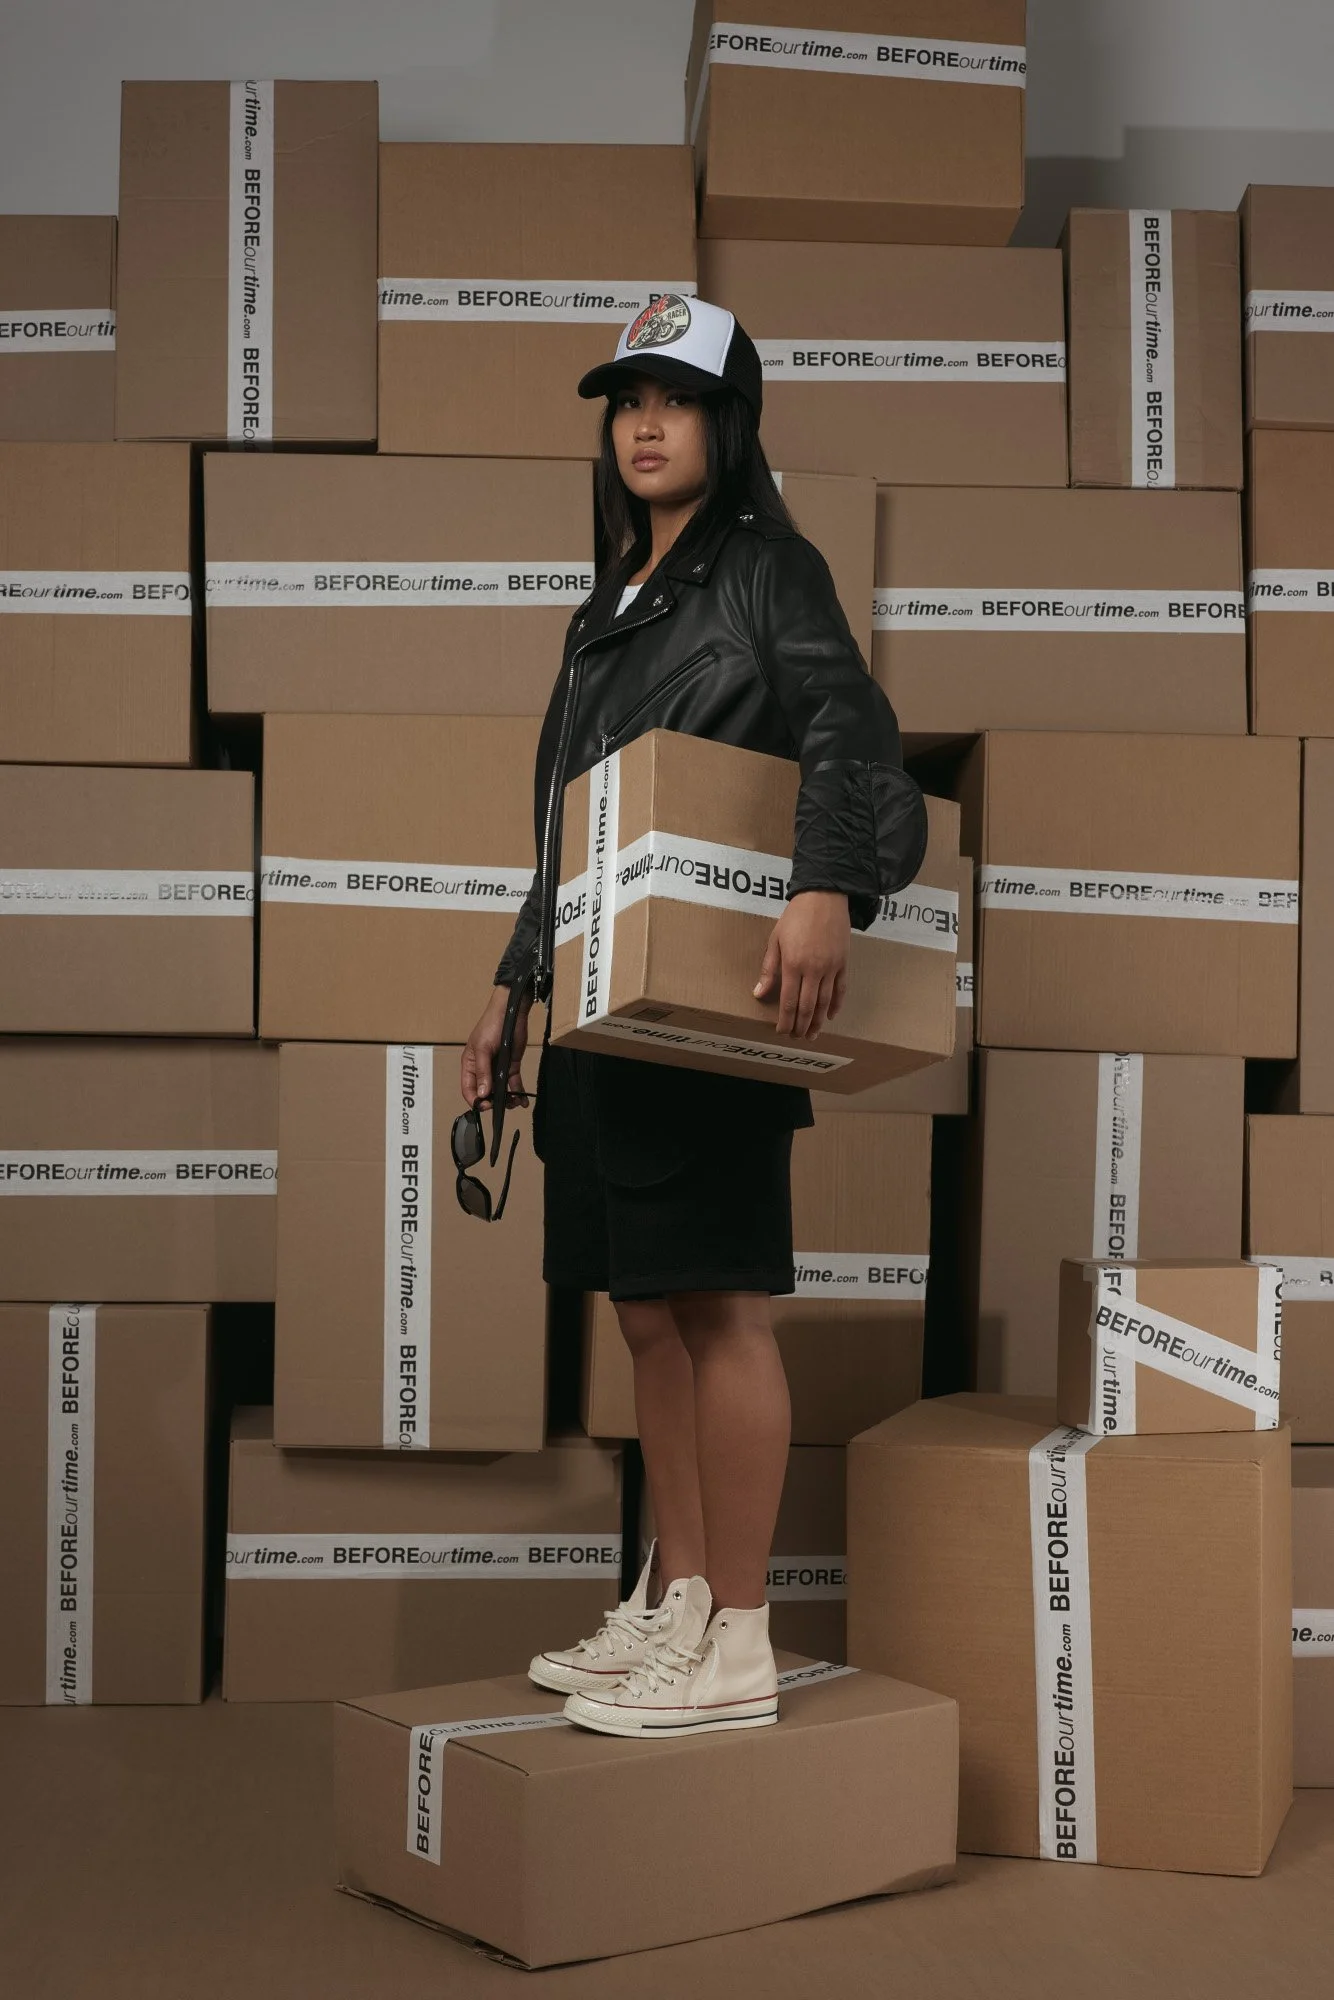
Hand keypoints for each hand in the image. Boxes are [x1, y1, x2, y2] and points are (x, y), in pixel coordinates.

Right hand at [461, 987, 531, 1107]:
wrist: (511, 1012)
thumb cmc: (491, 1025)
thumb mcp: (483, 1048)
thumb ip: (483, 1072)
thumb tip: (482, 1093)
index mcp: (470, 1065)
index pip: (468, 1089)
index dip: (475, 1100)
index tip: (485, 1106)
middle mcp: (483, 1069)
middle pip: (485, 1092)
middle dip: (493, 1102)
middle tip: (502, 1106)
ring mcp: (498, 1069)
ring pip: (500, 1090)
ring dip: (507, 1099)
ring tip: (515, 1102)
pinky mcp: (511, 1066)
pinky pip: (514, 1083)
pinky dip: (518, 1092)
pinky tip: (523, 1100)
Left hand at [753, 891, 849, 1038]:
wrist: (824, 897)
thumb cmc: (795, 917)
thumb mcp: (775, 940)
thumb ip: (768, 969)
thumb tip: (758, 993)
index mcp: (793, 964)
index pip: (789, 1001)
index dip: (785, 1020)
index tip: (781, 1031)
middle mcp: (813, 969)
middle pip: (808, 1007)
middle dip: (801, 1026)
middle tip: (797, 1038)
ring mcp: (831, 967)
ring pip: (825, 1002)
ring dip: (819, 1021)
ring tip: (813, 1034)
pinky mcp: (843, 962)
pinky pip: (841, 989)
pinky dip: (836, 1005)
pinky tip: (831, 1016)